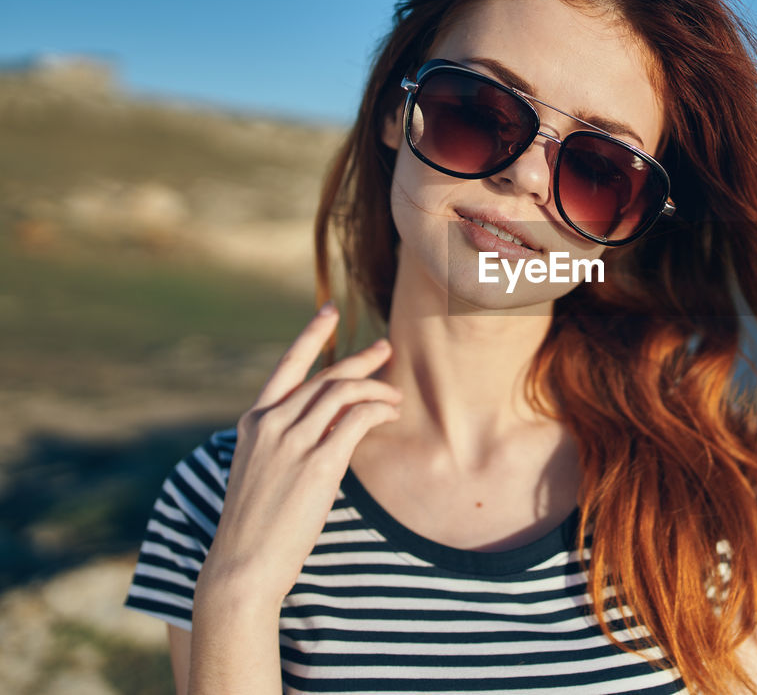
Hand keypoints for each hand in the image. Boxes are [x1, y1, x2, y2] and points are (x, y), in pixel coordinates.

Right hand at [197, 303, 401, 607]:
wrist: (243, 562)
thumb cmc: (258, 523)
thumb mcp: (264, 470)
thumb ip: (290, 440)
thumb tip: (331, 423)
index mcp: (253, 422)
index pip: (287, 366)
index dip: (311, 335)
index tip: (329, 310)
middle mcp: (270, 424)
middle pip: (325, 377)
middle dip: (361, 361)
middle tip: (387, 349)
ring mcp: (291, 441)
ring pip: (343, 393)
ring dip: (375, 390)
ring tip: (396, 396)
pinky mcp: (317, 463)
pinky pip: (355, 420)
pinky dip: (377, 412)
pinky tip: (390, 414)